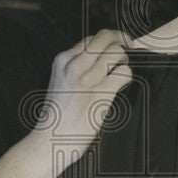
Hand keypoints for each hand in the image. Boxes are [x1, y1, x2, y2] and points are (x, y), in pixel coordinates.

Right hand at [41, 29, 132, 149]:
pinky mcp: (101, 94)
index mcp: (62, 61)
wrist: (48, 141)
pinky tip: (122, 84)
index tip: (116, 45)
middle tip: (129, 48)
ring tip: (121, 71)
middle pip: (105, 37)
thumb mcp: (60, 82)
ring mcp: (87, 79)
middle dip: (121, 39)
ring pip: (116, 52)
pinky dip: (128, 75)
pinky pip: (123, 73)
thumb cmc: (56, 115)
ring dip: (125, 59)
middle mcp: (74, 66)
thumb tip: (100, 58)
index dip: (107, 39)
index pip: (91, 38)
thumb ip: (76, 68)